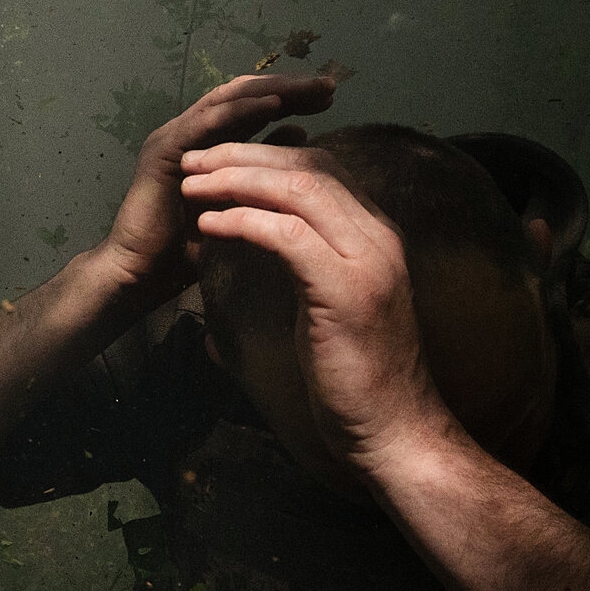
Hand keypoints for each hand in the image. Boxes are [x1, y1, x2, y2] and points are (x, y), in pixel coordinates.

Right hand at [98, 75, 336, 304]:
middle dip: (288, 87)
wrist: (141, 277)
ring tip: (310, 88)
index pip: (253, 106)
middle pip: (244, 94)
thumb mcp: (241, 208)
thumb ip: (265, 174)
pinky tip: (275, 105)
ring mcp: (176, 138)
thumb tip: (301, 135)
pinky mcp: (165, 151)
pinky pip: (208, 122)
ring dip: (273, 90)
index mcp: (209, 143)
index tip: (331, 97)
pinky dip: (243, 111)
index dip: (292, 97)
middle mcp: (191, 133)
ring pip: (229, 99)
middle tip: (328, 85)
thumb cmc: (187, 251)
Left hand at [178, 142, 451, 482]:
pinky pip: (288, 236)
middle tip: (195, 158)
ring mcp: (368, 262)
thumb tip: (253, 258)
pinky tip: (209, 224)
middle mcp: (378, 239)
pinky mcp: (347, 292)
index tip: (219, 162)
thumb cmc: (359, 384)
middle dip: (246, 156)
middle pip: (309, 167)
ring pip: (299, 190)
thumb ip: (306, 274)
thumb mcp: (332, 313)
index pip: (323, 170)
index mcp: (376, 239)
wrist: (397, 434)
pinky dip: (244, 221)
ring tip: (192, 182)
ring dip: (238, 179)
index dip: (267, 157)